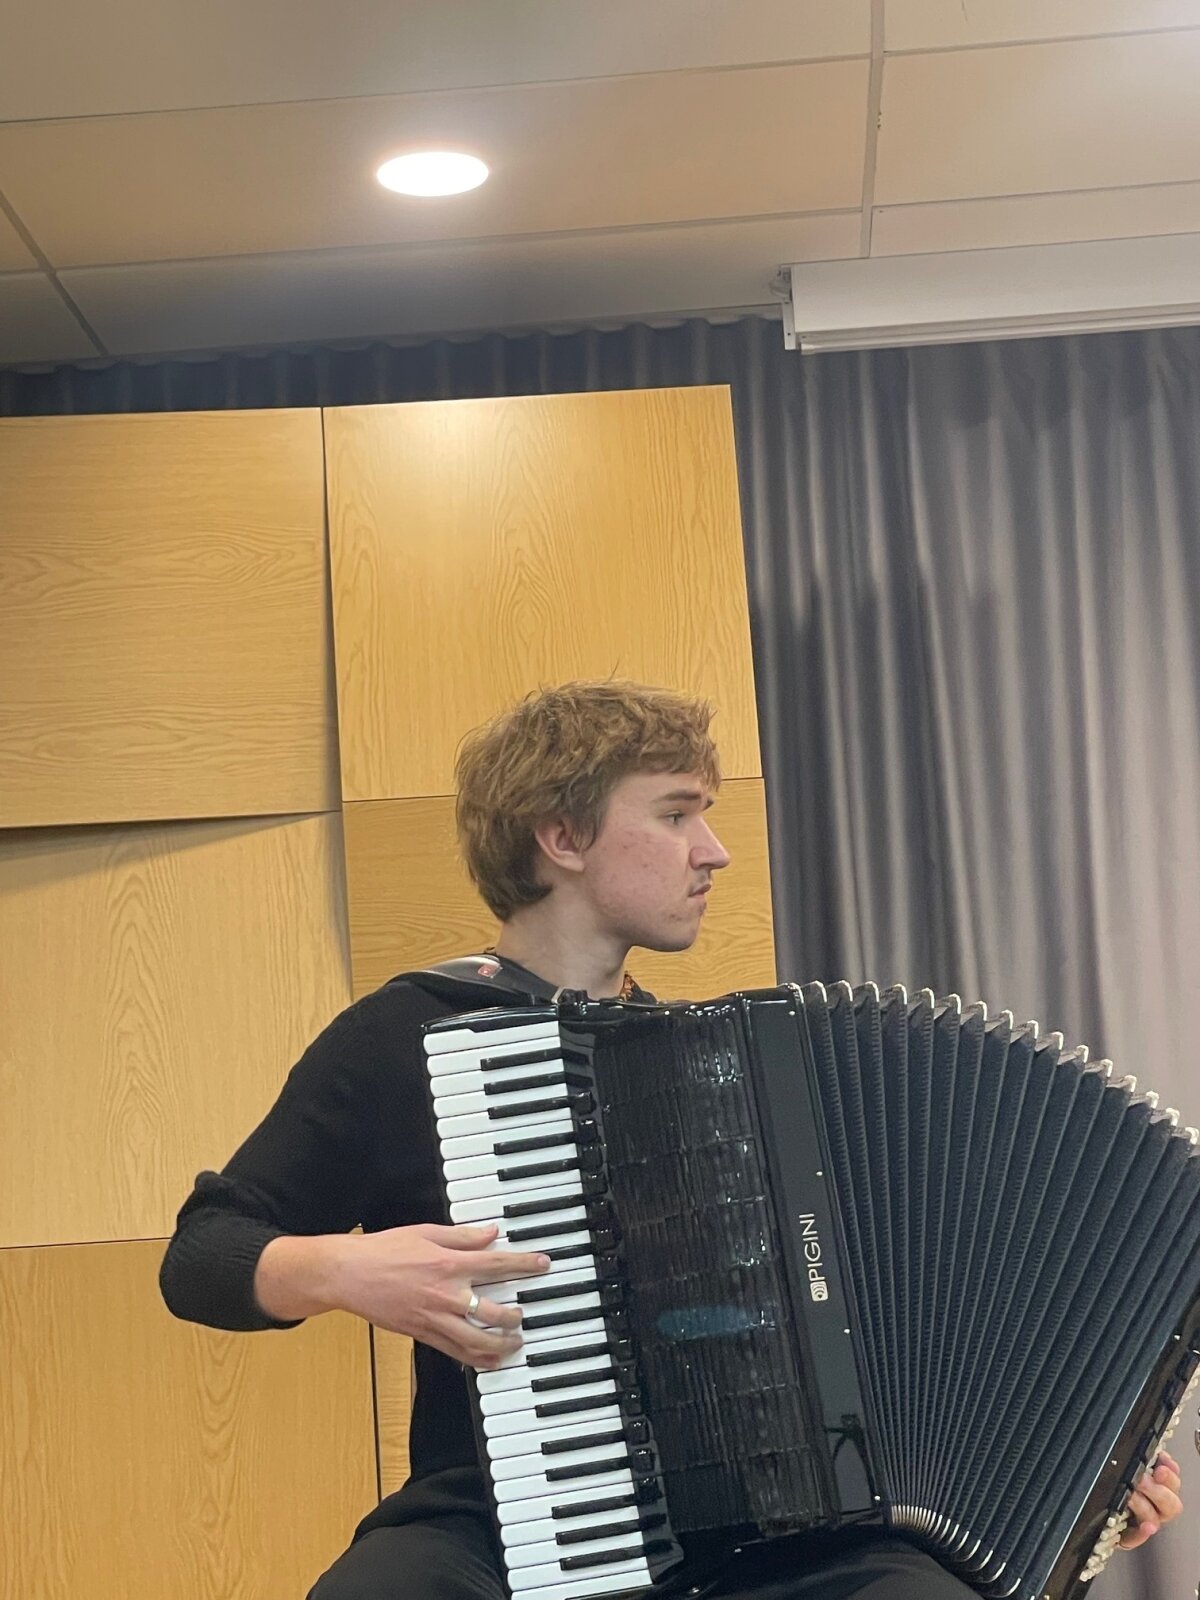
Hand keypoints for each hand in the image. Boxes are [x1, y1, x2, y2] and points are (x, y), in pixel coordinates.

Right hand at [331, 1221, 550, 1368]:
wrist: (350, 1274)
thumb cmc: (384, 1249)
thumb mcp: (426, 1232)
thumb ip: (462, 1236)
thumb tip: (490, 1233)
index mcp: (449, 1265)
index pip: (498, 1266)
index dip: (525, 1265)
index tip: (544, 1265)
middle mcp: (446, 1295)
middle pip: (494, 1312)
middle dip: (516, 1316)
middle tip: (524, 1314)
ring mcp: (434, 1319)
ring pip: (478, 1341)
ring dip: (501, 1344)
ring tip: (515, 1342)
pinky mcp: (422, 1334)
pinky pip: (455, 1352)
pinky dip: (476, 1359)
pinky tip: (489, 1360)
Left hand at [1119, 1451, 1182, 1549]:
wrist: (1099, 1513)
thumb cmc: (1116, 1482)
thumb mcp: (1130, 1466)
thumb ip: (1144, 1459)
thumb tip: (1153, 1451)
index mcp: (1159, 1489)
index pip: (1173, 1483)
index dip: (1170, 1474)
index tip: (1161, 1465)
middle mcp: (1155, 1508)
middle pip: (1171, 1504)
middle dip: (1158, 1490)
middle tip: (1143, 1480)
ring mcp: (1143, 1524)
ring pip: (1154, 1519)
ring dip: (1144, 1505)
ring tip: (1131, 1495)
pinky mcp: (1128, 1537)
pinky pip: (1136, 1540)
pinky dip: (1141, 1534)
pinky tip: (1145, 1527)